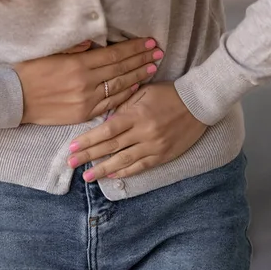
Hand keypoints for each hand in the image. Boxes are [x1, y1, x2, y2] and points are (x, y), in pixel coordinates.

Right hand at [15, 38, 161, 124]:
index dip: (133, 47)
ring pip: (119, 86)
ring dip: (138, 75)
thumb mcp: (48, 52)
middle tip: (158, 52)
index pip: (114, 54)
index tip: (148, 42)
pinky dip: (124, 94)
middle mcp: (86, 82)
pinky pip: (109, 103)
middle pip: (121, 69)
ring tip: (152, 67)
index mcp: (78, 63)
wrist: (15, 100)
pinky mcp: (83, 114)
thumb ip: (72, 47)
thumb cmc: (29, 72)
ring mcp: (86, 100)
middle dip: (141, 59)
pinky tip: (135, 87)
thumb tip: (92, 42)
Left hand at [67, 82, 206, 181]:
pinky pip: (141, 166)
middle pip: (111, 147)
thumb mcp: (144, 92)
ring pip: (124, 161)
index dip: (88, 141)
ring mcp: (154, 146)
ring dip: (103, 169)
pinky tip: (112, 175)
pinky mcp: (164, 155)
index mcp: (137, 115)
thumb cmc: (168, 94)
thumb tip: (105, 121)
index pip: (107, 131)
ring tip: (87, 177)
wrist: (199, 103)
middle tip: (71, 164)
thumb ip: (124, 106)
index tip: (72, 148)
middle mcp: (144, 133)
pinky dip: (125, 172)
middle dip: (89, 157)